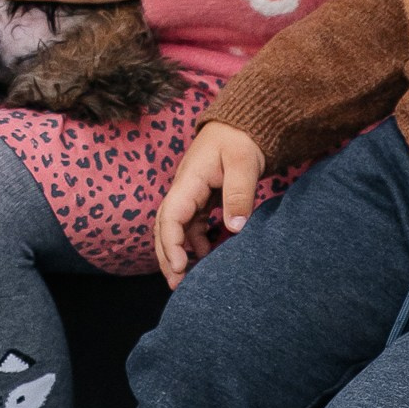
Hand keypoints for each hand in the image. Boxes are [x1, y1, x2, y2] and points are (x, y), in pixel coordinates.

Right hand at [155, 123, 265, 284]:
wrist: (243, 123)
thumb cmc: (241, 139)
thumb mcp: (243, 163)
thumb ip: (239, 194)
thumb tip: (235, 227)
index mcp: (188, 180)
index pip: (170, 216)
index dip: (171, 243)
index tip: (180, 266)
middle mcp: (184, 189)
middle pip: (164, 227)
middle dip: (167, 256)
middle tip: (176, 284)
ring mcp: (191, 194)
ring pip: (175, 228)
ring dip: (178, 252)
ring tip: (188, 278)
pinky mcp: (201, 198)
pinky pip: (191, 225)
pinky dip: (194, 243)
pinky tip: (206, 256)